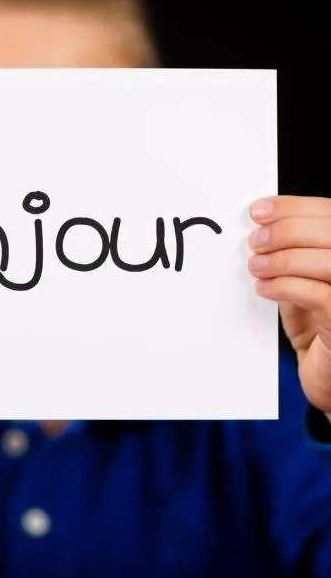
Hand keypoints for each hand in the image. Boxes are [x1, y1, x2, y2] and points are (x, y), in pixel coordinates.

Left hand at [248, 195, 330, 413]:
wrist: (326, 370)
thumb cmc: (317, 321)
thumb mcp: (303, 279)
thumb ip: (292, 253)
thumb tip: (261, 227)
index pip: (329, 212)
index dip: (293, 208)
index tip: (258, 210)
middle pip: (330, 230)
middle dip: (285, 231)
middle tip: (254, 242)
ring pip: (326, 260)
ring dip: (283, 260)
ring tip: (256, 267)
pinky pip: (319, 295)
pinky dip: (286, 287)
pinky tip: (265, 288)